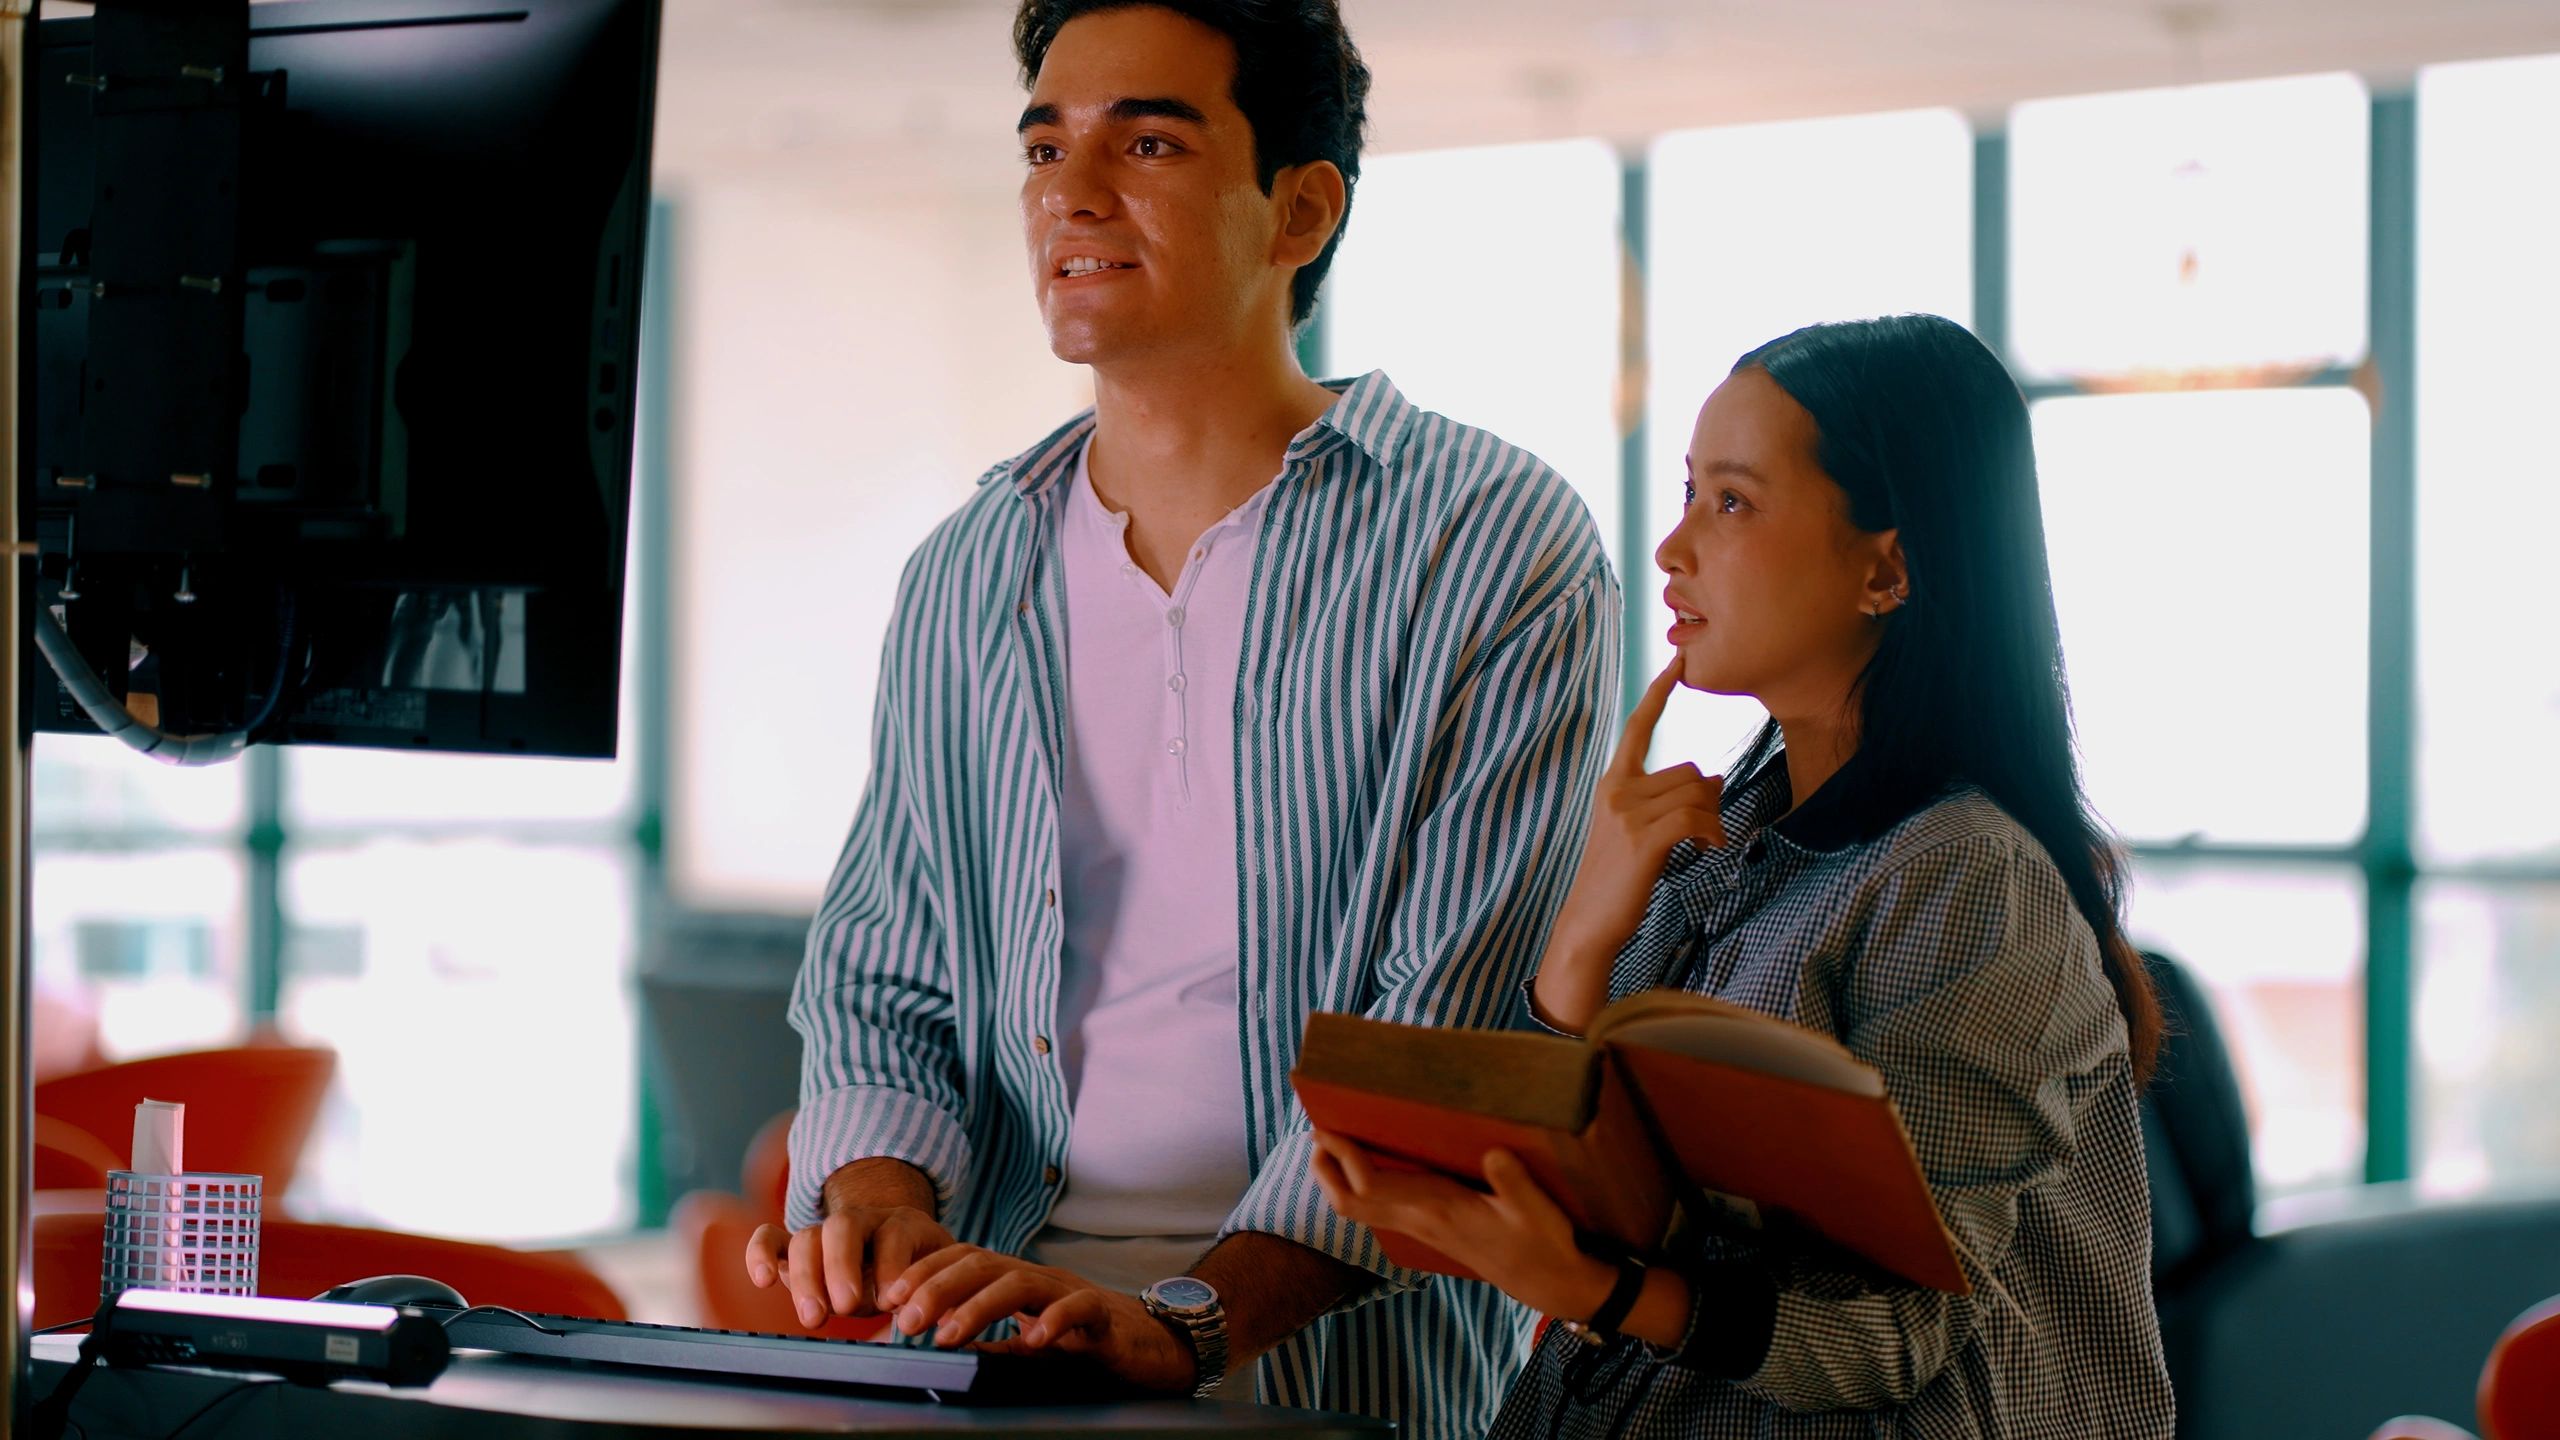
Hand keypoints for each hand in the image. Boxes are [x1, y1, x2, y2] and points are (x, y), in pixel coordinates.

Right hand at [743, 1160, 955, 1328]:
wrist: (893, 1248)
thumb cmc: (916, 1274)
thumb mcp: (936, 1279)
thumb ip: (938, 1296)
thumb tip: (944, 1318)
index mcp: (902, 1225)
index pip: (894, 1234)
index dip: (892, 1266)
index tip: (893, 1301)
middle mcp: (861, 1221)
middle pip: (843, 1227)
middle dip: (841, 1267)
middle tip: (847, 1307)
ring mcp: (824, 1232)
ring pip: (807, 1237)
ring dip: (807, 1278)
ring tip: (815, 1318)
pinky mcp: (794, 1248)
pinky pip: (771, 1238)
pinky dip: (761, 1253)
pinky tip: (763, 1279)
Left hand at [881, 1247, 1197, 1392]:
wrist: (1155, 1347)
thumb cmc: (1085, 1346)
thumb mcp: (1025, 1345)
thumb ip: (987, 1345)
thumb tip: (933, 1348)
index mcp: (1016, 1281)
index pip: (964, 1261)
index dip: (926, 1273)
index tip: (890, 1298)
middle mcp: (1039, 1279)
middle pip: (984, 1264)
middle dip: (939, 1287)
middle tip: (905, 1318)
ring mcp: (1072, 1293)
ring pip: (1021, 1282)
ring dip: (980, 1306)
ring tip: (949, 1335)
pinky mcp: (1104, 1317)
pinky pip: (1080, 1308)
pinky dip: (1055, 1321)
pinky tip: (1033, 1340)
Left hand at [1308, 1131, 1615, 1322]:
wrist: (1549, 1282)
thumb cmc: (1542, 1243)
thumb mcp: (1536, 1210)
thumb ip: (1513, 1182)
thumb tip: (1494, 1153)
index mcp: (1436, 1210)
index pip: (1370, 1186)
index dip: (1343, 1157)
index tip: (1327, 1127)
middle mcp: (1419, 1221)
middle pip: (1348, 1204)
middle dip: (1325, 1171)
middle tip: (1318, 1132)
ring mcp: (1421, 1228)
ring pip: (1360, 1210)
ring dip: (1337, 1180)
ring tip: (1333, 1144)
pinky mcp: (1430, 1230)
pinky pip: (1380, 1210)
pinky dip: (1361, 1188)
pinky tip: (1371, 1165)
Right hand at [1536, 658, 1723, 1029]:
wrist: (1590, 922)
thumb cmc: (1618, 879)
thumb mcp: (1642, 832)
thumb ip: (1670, 801)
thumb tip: (1714, 779)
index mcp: (1613, 783)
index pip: (1639, 727)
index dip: (1659, 693)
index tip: (1677, 662)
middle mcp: (1617, 789)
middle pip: (1689, 770)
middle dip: (1708, 799)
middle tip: (1708, 832)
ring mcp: (1627, 813)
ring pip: (1696, 792)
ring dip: (1713, 820)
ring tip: (1707, 845)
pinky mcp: (1642, 838)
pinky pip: (1694, 817)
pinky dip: (1712, 832)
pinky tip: (1709, 849)